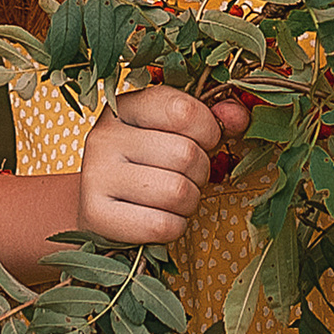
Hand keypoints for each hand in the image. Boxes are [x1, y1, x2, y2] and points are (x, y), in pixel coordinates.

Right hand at [76, 85, 251, 244]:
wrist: (102, 207)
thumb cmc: (149, 163)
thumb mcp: (176, 131)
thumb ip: (212, 118)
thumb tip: (239, 117)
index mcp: (126, 106)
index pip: (183, 110)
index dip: (208, 130)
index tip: (204, 141)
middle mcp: (104, 136)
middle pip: (185, 154)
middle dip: (201, 171)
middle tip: (187, 176)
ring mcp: (95, 175)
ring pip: (176, 191)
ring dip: (190, 201)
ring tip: (175, 198)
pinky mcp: (95, 215)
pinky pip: (161, 225)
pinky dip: (175, 227)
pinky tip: (161, 218)